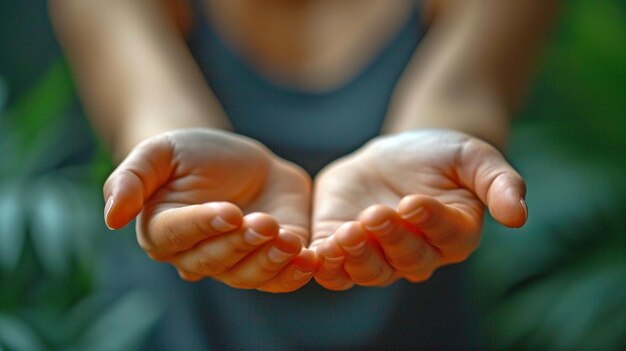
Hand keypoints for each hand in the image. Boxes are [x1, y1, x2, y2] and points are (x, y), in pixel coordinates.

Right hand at [103, 129, 316, 291]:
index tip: (230, 211)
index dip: (204, 225)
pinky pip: (279, 278)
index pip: (178, 236)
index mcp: (163, 231)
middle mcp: (196, 255)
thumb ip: (131, 178)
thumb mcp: (159, 152)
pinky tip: (309, 259)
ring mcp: (235, 262)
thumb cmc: (192, 154)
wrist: (239, 160)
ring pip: (249, 276)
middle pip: (216, 260)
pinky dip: (294, 273)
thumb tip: (111, 218)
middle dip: (242, 244)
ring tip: (290, 239)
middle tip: (265, 222)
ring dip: (271, 261)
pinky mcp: (268, 261)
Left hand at [311, 129, 526, 289]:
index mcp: (453, 235)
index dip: (428, 221)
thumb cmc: (441, 156)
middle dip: (389, 238)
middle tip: (375, 214)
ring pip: (368, 270)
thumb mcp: (474, 158)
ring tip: (345, 233)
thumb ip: (500, 182)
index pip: (443, 235)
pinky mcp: (342, 245)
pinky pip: (334, 266)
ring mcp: (377, 254)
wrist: (396, 155)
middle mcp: (416, 254)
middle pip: (404, 259)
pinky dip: (324, 264)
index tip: (414, 201)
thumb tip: (519, 215)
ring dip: (355, 257)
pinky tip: (314, 251)